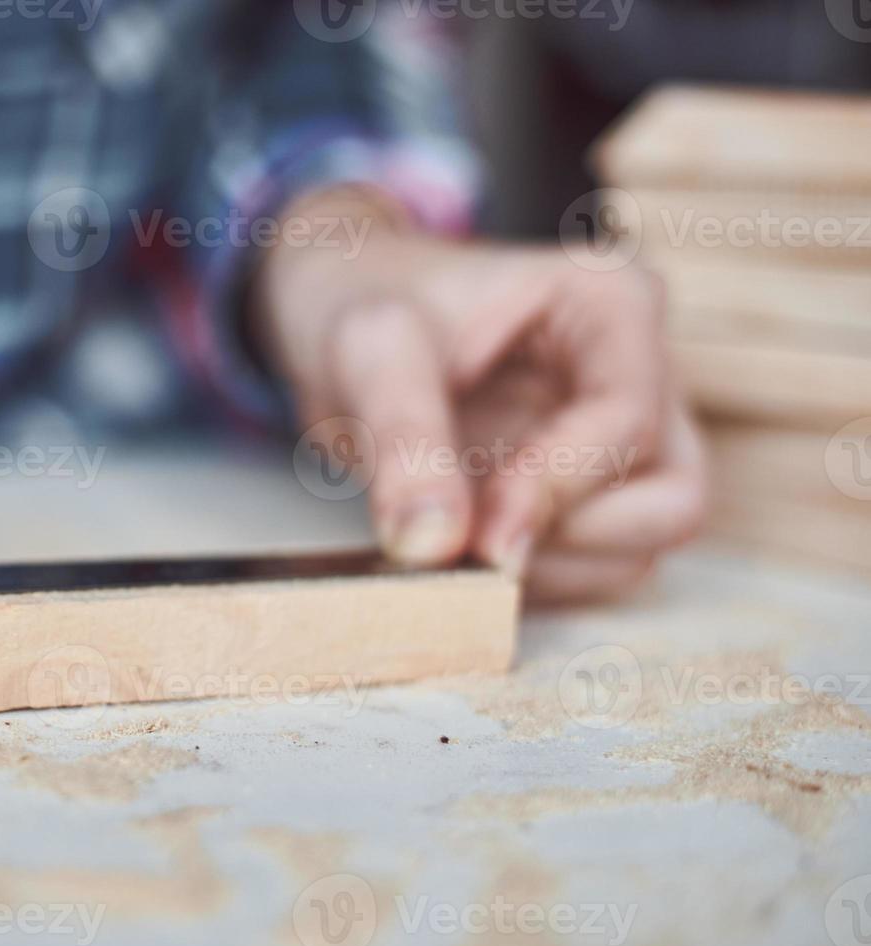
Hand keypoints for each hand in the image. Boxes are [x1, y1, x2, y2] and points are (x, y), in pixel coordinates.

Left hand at [258, 185, 707, 601]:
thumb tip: (434, 545)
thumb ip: (403, 435)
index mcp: (613, 303)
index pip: (630, 420)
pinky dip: (530, 579)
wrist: (338, 313)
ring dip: (544, 565)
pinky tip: (460, 541)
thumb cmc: (362, 303)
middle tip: (466, 538)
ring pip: (639, 549)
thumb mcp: (368, 348)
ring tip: (448, 530)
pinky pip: (595, 570)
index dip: (558, 488)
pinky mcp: (594, 496)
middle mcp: (643, 372)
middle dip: (570, 535)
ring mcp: (627, 442)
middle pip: (673, 500)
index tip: (480, 538)